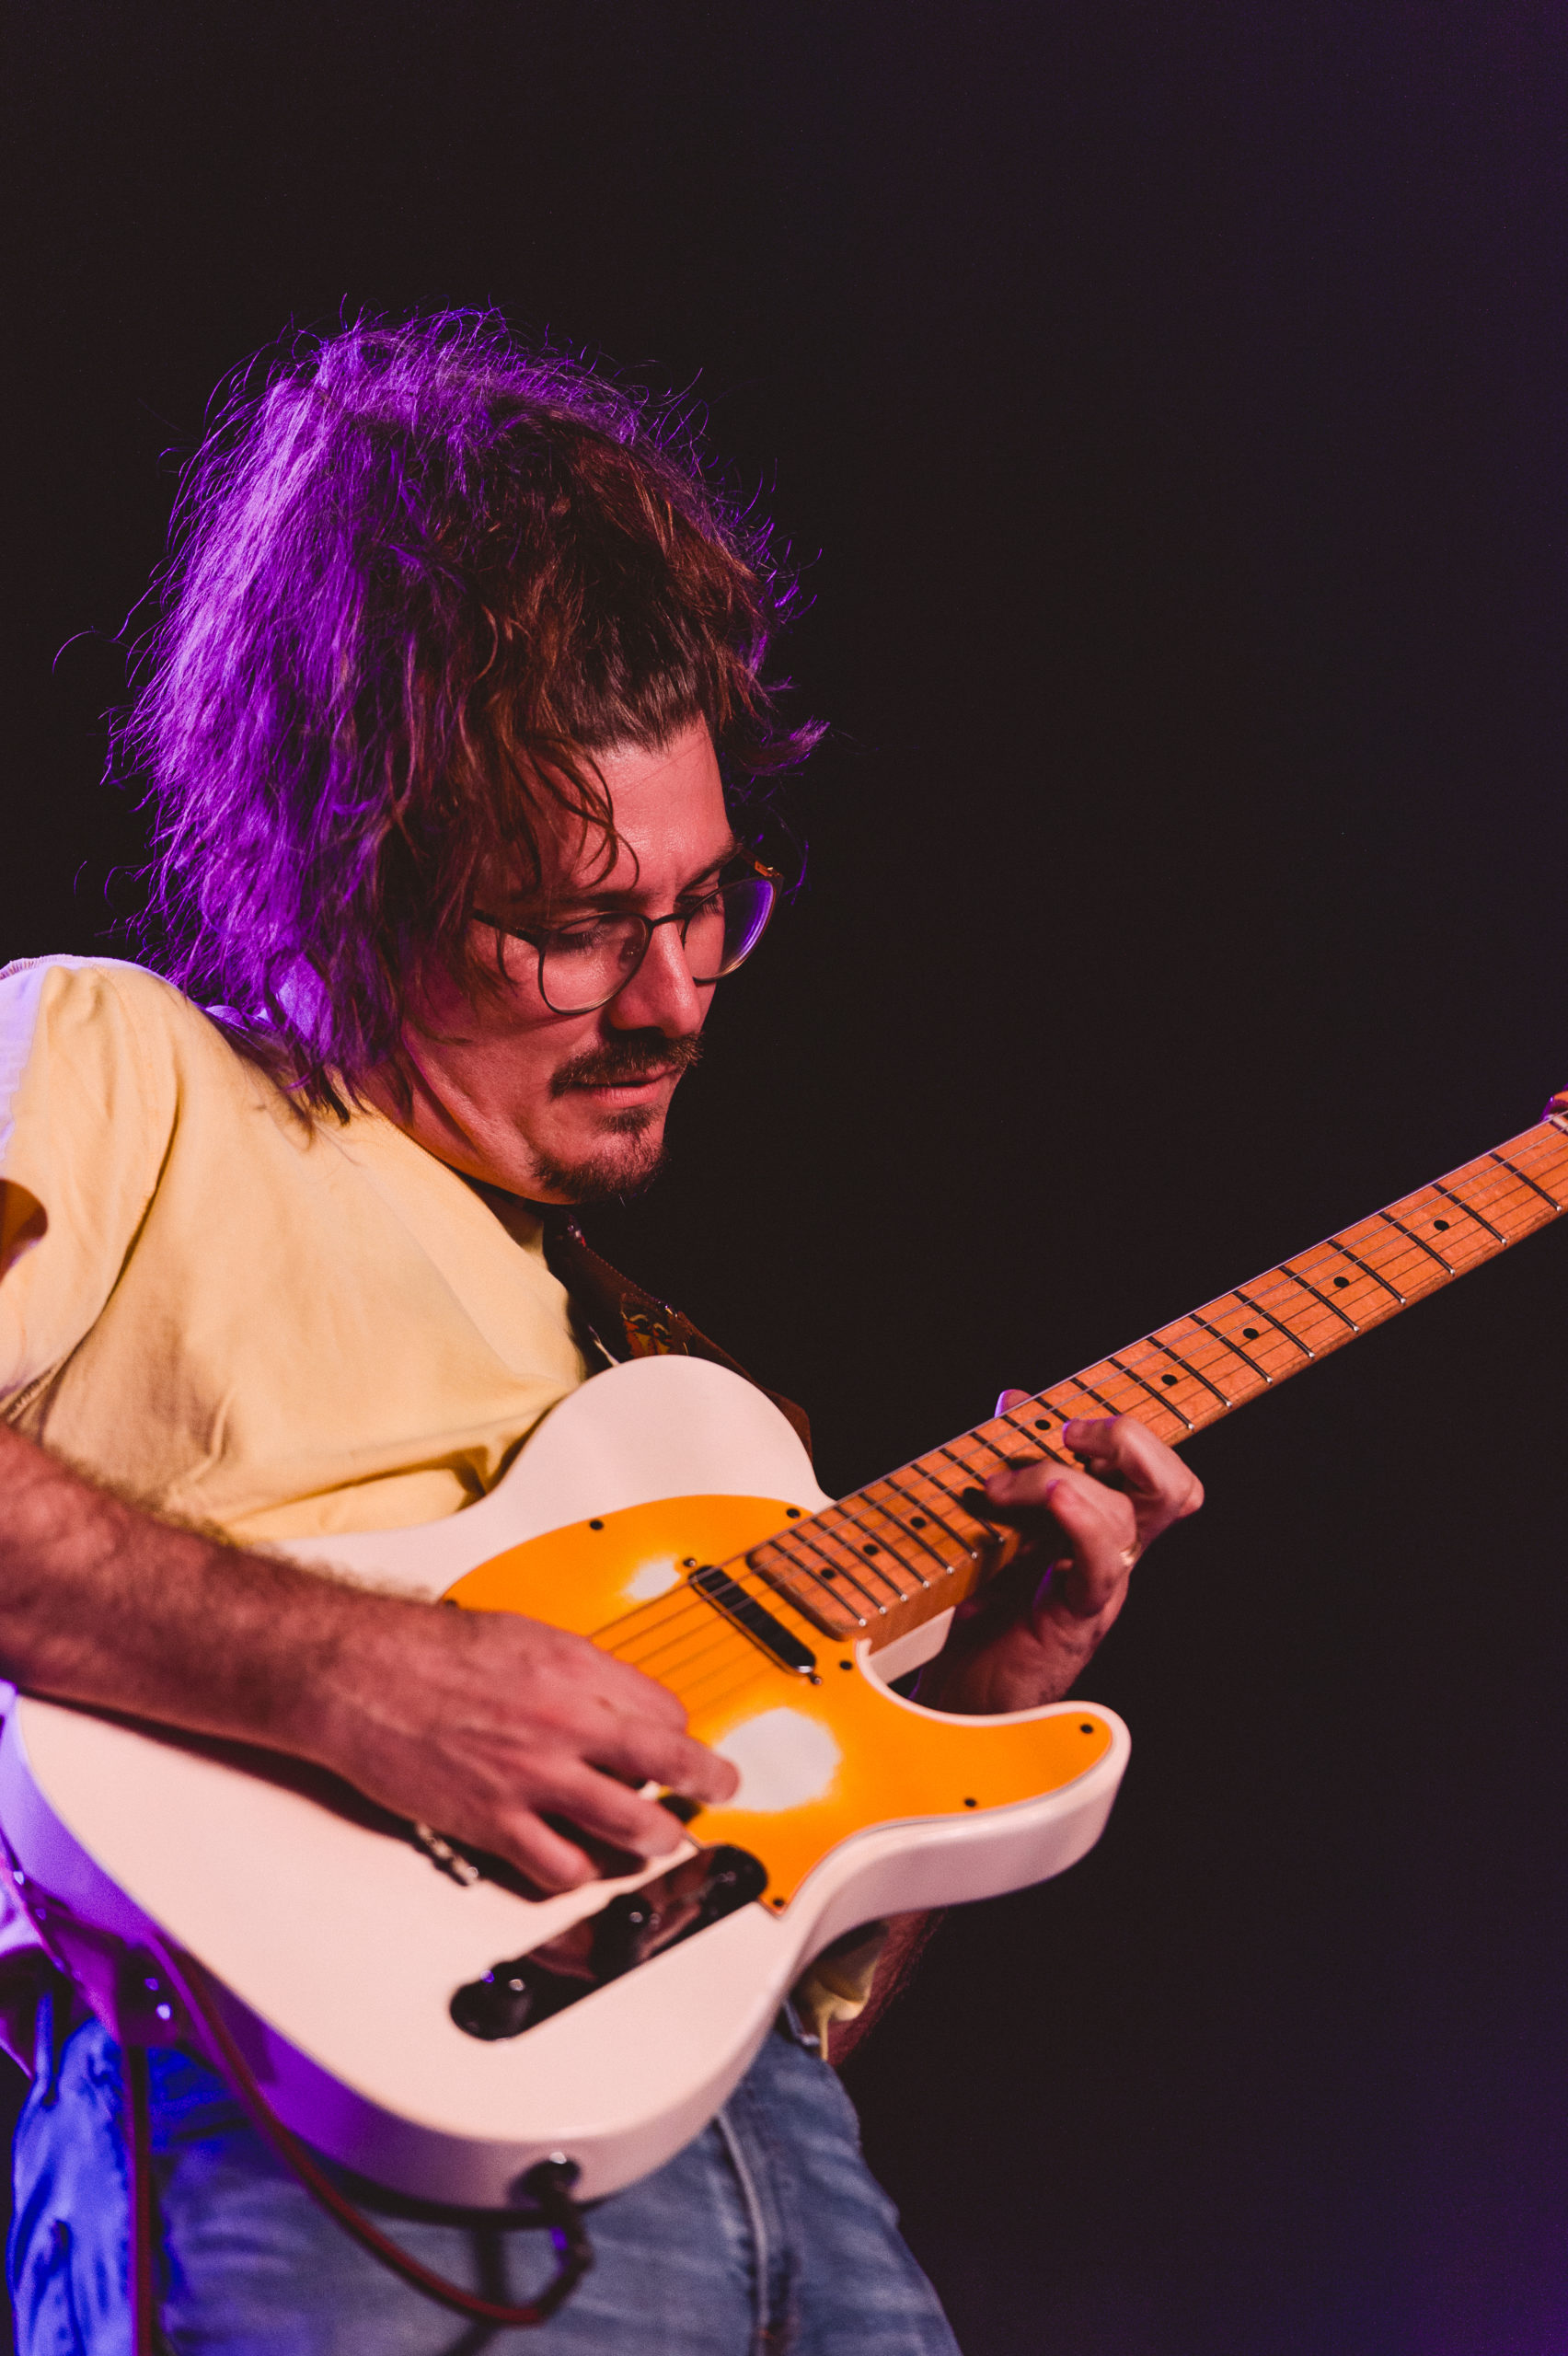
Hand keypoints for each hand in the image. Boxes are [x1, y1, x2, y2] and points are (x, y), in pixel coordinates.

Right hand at [312, 1601, 739, 1893]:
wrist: (359, 1673)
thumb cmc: (427, 1649)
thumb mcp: (523, 1635)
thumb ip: (576, 1670)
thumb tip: (611, 1698)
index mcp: (576, 1669)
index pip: (666, 1710)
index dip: (679, 1731)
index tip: (680, 1742)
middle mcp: (566, 1722)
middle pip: (672, 1763)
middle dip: (709, 1783)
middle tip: (719, 1791)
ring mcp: (534, 1777)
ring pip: (633, 1826)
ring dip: (658, 1839)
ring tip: (661, 1841)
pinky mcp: (495, 1822)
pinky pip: (561, 1867)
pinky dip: (580, 1872)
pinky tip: (581, 1864)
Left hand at [916, 1398, 1202, 1714]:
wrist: (954, 1696)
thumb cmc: (974, 1614)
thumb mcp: (988, 1520)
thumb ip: (1011, 1460)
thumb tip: (1018, 1400)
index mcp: (1098, 1524)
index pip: (1151, 1467)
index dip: (1136, 1428)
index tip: (1072, 1407)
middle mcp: (1112, 1554)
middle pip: (1174, 1487)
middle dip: (1132, 1439)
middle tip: (1071, 1429)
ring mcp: (1101, 1588)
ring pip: (1130, 1516)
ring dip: (1059, 1478)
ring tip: (1001, 1487)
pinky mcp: (1077, 1620)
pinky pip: (1103, 1564)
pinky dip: (1080, 1519)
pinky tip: (1047, 1498)